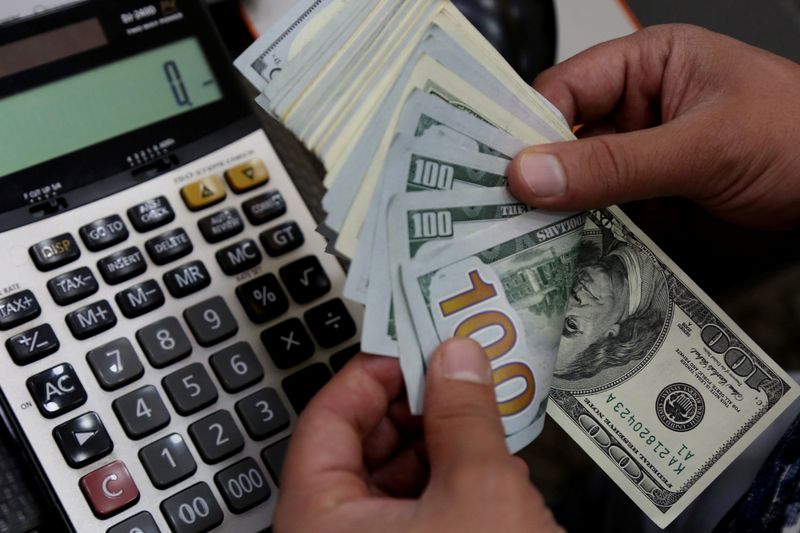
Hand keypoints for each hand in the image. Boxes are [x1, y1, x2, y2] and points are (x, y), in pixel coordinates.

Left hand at [274, 338, 561, 532]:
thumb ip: (464, 416)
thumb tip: (457, 357)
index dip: (371, 373)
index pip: (326, 419)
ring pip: (393, 480)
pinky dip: (450, 481)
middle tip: (455, 371)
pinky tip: (489, 464)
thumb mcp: (479, 494)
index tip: (412, 345)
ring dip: (438, 441)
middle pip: (359, 446)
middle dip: (414, 405)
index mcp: (318, 522)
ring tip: (480, 412)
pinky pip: (417, 510)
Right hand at [507, 24, 799, 228]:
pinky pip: (599, 217)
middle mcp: (635, 109)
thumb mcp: (703, 145)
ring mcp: (640, 160)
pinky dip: (578, 236)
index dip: (525, 126)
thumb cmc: (799, 138)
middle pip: (561, 139)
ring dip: (551, 211)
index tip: (493, 168)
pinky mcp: (647, 203)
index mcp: (647, 65)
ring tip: (511, 239)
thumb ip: (615, 162)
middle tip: (492, 210)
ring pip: (576, 183)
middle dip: (532, 175)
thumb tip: (532, 172)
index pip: (565, 89)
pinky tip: (552, 254)